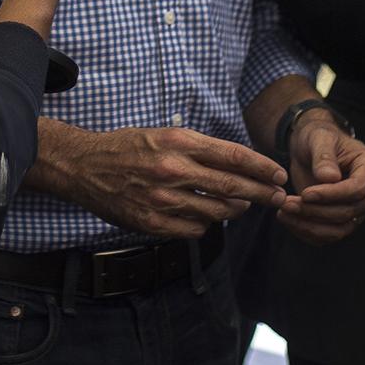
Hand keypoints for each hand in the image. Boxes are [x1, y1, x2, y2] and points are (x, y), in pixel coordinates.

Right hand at [32, 123, 288, 238]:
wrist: (84, 166)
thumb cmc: (127, 147)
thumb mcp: (164, 134)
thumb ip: (198, 149)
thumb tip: (236, 164)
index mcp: (178, 142)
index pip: (233, 156)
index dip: (261, 167)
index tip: (279, 174)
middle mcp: (173, 170)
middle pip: (232, 186)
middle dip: (261, 193)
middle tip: (278, 197)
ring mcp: (163, 200)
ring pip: (216, 212)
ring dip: (235, 209)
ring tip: (242, 206)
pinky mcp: (152, 223)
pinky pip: (193, 230)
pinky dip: (205, 225)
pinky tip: (206, 218)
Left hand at [277, 113, 364, 245]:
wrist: (311, 149)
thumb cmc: (319, 138)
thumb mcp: (319, 138)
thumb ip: (324, 157)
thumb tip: (330, 178)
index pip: (358, 189)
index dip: (332, 195)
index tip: (306, 194)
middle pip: (348, 211)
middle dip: (315, 211)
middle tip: (287, 203)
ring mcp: (359, 209)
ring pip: (339, 229)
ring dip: (309, 225)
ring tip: (284, 213)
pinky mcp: (344, 221)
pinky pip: (328, 235)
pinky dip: (307, 232)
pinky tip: (289, 221)